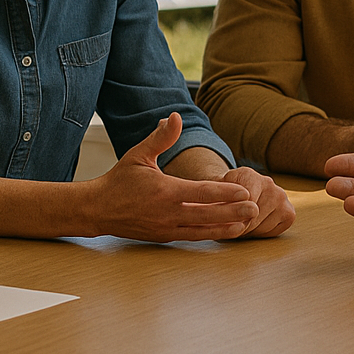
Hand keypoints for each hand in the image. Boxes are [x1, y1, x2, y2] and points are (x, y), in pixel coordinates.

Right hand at [92, 113, 259, 241]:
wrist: (98, 210)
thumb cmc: (119, 181)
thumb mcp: (138, 154)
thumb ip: (160, 137)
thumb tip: (174, 117)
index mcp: (164, 191)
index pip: (201, 192)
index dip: (224, 192)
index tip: (244, 191)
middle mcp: (167, 213)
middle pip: (207, 214)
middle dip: (233, 212)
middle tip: (256, 209)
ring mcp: (166, 228)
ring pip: (202, 230)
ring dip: (225, 227)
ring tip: (247, 224)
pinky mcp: (164, 237)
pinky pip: (192, 237)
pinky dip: (210, 234)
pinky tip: (225, 232)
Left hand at [221, 167, 296, 237]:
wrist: (234, 195)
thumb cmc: (222, 197)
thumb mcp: (212, 197)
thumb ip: (218, 203)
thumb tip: (227, 217)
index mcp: (246, 174)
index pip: (242, 200)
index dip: (232, 215)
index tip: (226, 219)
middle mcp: (268, 182)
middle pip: (252, 216)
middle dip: (239, 226)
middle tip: (232, 224)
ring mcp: (281, 196)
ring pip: (262, 226)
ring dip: (250, 231)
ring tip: (242, 224)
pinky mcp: (289, 212)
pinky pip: (275, 231)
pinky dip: (262, 233)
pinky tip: (255, 226)